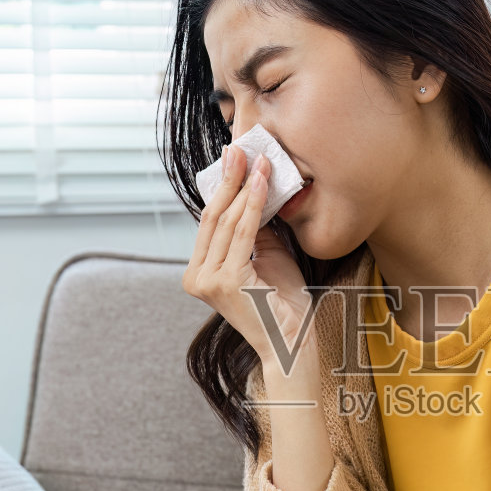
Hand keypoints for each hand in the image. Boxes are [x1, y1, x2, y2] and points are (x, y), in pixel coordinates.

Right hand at [182, 143, 311, 365]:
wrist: (293, 341)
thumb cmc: (283, 303)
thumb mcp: (266, 257)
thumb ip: (255, 230)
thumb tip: (256, 190)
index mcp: (199, 273)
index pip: (209, 223)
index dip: (222, 189)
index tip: (234, 160)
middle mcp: (196, 278)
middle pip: (213, 218)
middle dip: (228, 180)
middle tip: (240, 149)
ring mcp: (208, 281)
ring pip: (227, 222)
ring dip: (245, 187)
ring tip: (259, 160)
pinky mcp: (226, 282)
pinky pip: (243, 233)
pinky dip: (254, 204)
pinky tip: (262, 182)